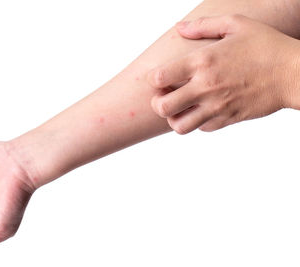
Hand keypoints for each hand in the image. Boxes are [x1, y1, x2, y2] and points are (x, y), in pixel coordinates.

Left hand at [148, 15, 299, 133]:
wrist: (294, 73)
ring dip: (174, 118)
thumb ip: (203, 25)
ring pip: (179, 126)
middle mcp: (205, 87)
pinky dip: (197, 122)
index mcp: (202, 61)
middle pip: (162, 107)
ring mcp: (216, 106)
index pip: (159, 78)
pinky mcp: (228, 119)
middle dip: (158, 103)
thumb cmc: (266, 45)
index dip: (154, 79)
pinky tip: (203, 110)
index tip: (160, 77)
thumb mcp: (236, 24)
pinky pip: (201, 129)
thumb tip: (179, 28)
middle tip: (165, 97)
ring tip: (181, 108)